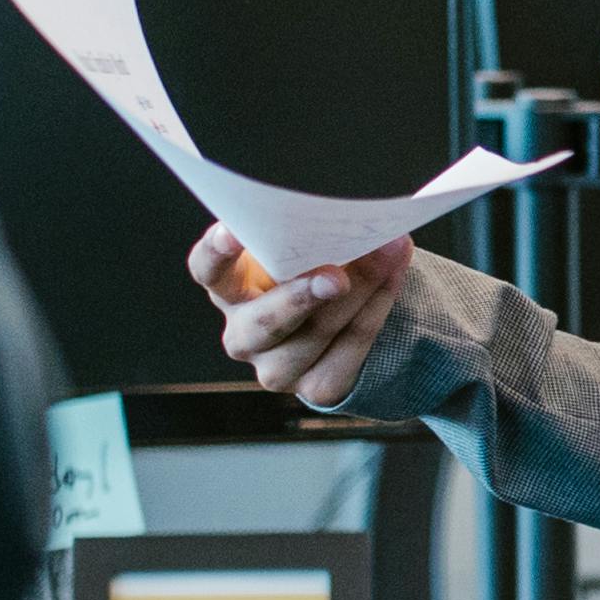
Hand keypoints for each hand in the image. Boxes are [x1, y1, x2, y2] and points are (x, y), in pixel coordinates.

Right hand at [189, 224, 409, 411]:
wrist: (349, 313)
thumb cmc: (314, 266)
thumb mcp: (302, 247)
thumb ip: (309, 232)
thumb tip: (347, 212)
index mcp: (228, 288)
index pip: (207, 270)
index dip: (216, 252)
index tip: (232, 231)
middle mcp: (243, 333)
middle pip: (262, 322)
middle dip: (300, 297)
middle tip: (334, 276)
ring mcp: (275, 367)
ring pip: (314, 336)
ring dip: (358, 293)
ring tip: (387, 255)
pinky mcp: (315, 387)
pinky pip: (350, 349)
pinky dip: (377, 307)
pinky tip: (392, 277)